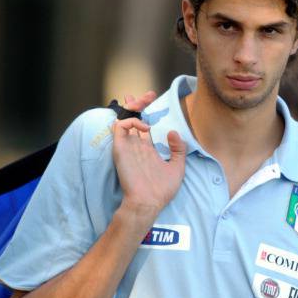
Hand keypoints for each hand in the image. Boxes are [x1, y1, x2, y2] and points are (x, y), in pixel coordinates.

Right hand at [112, 92, 185, 221]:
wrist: (148, 202)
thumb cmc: (162, 190)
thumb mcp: (177, 167)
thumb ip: (178, 149)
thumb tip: (173, 131)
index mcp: (148, 150)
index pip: (144, 127)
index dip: (147, 113)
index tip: (154, 99)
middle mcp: (136, 146)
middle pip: (133, 119)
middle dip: (137, 104)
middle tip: (148, 95)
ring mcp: (128, 146)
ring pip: (125, 119)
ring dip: (133, 107)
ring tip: (143, 102)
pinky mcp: (121, 149)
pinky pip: (120, 127)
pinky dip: (130, 121)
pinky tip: (144, 127)